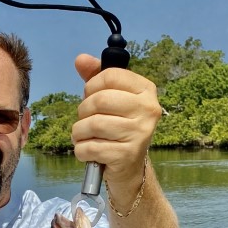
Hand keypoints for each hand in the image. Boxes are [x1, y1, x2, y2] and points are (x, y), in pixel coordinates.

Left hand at [72, 55, 161, 180]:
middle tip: (84, 121)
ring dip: (79, 132)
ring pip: (93, 124)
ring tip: (82, 137)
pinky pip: (91, 147)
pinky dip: (81, 150)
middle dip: (83, 111)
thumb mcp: (110, 99)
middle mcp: (148, 110)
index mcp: (146, 90)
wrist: (130, 168)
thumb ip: (96, 77)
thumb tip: (80, 59)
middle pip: (100, 100)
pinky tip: (86, 151)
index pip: (110, 75)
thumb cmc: (118, 128)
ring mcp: (140, 133)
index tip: (90, 96)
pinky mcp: (127, 155)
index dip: (91, 86)